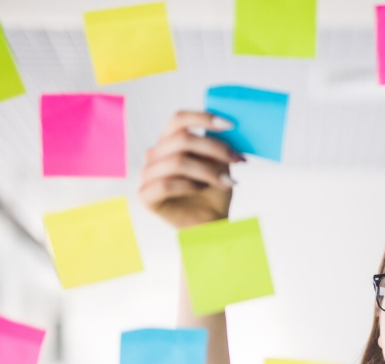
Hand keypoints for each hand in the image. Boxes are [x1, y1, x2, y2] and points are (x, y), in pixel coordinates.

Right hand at [139, 111, 245, 229]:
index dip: (203, 118)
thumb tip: (227, 124)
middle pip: (182, 140)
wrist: (212, 225)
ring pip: (177, 162)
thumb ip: (217, 144)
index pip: (179, 119)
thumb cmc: (215, 194)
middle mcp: (155, 155)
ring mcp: (147, 175)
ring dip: (207, 171)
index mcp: (169, 142)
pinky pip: (166, 184)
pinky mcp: (145, 196)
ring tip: (227, 182)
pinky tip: (203, 189)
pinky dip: (190, 186)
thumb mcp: (220, 164)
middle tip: (238, 160)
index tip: (230, 125)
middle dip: (215, 148)